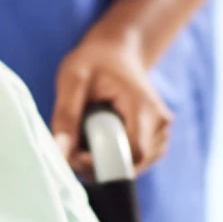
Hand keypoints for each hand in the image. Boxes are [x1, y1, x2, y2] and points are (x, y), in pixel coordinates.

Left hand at [49, 28, 172, 176]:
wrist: (118, 53)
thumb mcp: (73, 79)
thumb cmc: (94, 61)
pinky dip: (114, 160)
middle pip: (131, 165)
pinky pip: (135, 163)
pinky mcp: (158, 141)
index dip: (104, 164)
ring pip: (132, 168)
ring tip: (88, 137)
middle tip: (74, 146)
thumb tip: (60, 152)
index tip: (76, 155)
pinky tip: (101, 139)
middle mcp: (160, 122)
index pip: (133, 154)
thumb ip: (66, 115)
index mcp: (143, 105)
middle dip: (99, 165)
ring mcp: (162, 133)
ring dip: (105, 163)